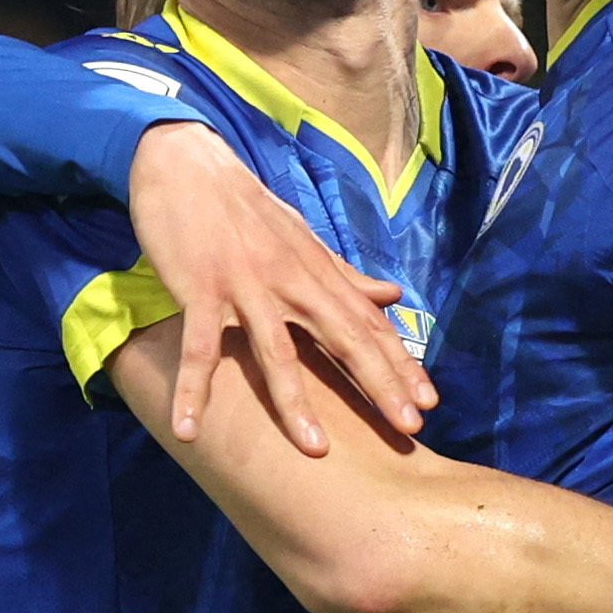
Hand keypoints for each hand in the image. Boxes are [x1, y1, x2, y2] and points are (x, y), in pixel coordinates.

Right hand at [128, 122, 432, 455]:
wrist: (185, 162)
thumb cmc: (244, 209)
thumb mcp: (303, 241)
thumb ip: (345, 276)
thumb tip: (394, 296)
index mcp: (316, 272)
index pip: (368, 324)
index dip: (400, 364)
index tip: (427, 404)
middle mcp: (291, 281)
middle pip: (342, 338)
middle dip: (378, 383)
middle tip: (407, 428)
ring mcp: (245, 285)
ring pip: (276, 351)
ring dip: (294, 402)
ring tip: (314, 449)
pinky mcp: (200, 287)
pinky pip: (198, 347)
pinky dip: (192, 388)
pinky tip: (190, 429)